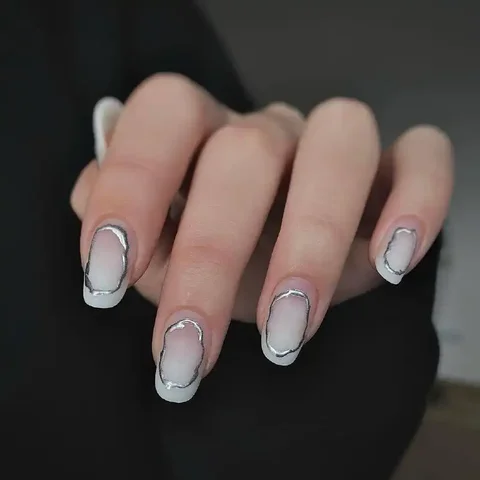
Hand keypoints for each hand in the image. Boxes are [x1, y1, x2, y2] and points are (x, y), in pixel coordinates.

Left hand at [70, 74, 453, 402]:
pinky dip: (417, 203)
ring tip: (284, 332)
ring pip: (339, 145)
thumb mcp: (166, 253)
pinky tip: (390, 265)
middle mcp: (269, 130)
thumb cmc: (218, 253)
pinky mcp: (396, 169)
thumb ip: (124, 230)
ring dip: (313, 243)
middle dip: (211, 258)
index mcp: (204, 133)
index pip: (165, 115)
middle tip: (187, 351)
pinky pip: (422, 157)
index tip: (107, 278)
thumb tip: (94, 210)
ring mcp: (334, 144)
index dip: (133, 185)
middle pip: (246, 152)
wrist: (288, 261)